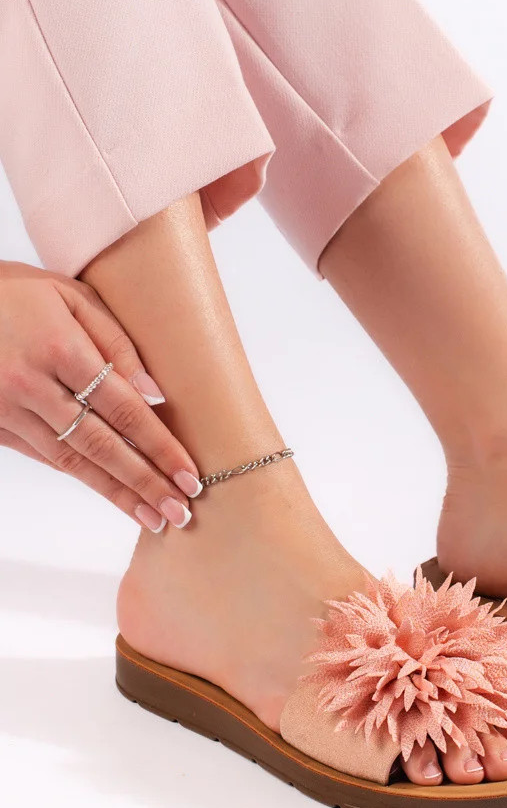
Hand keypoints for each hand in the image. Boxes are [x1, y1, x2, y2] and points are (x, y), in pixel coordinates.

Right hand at [0, 260, 200, 530]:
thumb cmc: (15, 291)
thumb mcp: (71, 295)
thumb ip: (116, 340)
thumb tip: (155, 390)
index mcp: (59, 348)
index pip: (123, 408)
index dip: (159, 446)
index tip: (189, 474)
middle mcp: (31, 385)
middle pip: (101, 444)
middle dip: (144, 482)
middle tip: (180, 512)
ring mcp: (7, 409)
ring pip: (72, 461)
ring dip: (116, 492)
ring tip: (153, 516)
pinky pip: (46, 456)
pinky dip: (82, 476)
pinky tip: (111, 493)